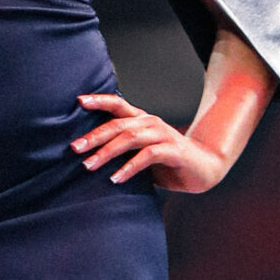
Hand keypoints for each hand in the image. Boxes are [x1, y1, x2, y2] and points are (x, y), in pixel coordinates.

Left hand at [70, 92, 231, 193]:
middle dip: (94, 136)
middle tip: (75, 148)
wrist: (204, 169)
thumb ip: (122, 152)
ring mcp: (163, 135)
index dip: (99, 100)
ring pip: (129, 138)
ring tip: (89, 165)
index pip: (118, 105)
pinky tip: (116, 178)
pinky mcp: (173, 151)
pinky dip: (129, 167)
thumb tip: (88, 160)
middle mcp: (151, 123)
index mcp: (142, 120)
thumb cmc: (168, 163)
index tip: (79, 101)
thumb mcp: (140, 155)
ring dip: (107, 152)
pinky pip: (147, 156)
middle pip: (118, 124)